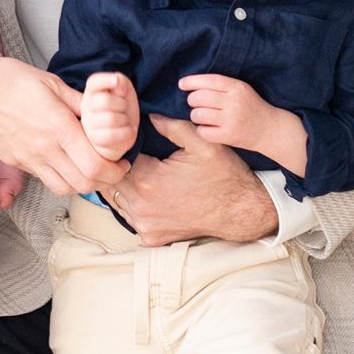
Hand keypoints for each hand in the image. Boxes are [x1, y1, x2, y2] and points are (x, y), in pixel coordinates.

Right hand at [0, 57, 125, 198]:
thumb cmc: (7, 79)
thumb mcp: (52, 82)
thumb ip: (80, 101)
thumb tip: (103, 111)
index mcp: (58, 128)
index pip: (96, 166)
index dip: (115, 170)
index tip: (122, 162)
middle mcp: (44, 150)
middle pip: (84, 184)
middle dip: (105, 181)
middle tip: (112, 169)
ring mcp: (28, 159)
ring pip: (64, 188)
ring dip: (82, 183)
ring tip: (89, 168)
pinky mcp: (16, 161)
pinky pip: (44, 178)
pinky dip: (61, 177)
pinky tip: (64, 160)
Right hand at [79, 71, 138, 161]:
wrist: (120, 138)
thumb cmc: (121, 111)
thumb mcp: (125, 93)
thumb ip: (121, 83)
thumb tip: (117, 82)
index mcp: (92, 92)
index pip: (93, 82)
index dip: (105, 80)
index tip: (116, 80)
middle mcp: (86, 107)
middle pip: (105, 101)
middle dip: (122, 104)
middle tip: (124, 109)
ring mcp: (88, 125)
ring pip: (111, 119)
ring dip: (125, 120)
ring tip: (124, 122)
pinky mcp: (95, 140)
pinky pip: (112, 135)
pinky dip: (126, 132)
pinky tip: (127, 132)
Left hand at [111, 114, 276, 245]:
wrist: (242, 211)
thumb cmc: (223, 176)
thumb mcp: (201, 142)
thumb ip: (171, 125)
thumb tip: (148, 115)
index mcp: (148, 180)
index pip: (115, 159)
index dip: (120, 148)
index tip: (129, 140)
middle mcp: (141, 207)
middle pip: (111, 181)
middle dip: (117, 166)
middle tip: (130, 154)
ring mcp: (145, 225)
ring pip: (117, 200)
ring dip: (123, 185)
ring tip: (138, 171)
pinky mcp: (152, 238)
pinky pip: (130, 217)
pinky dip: (133, 204)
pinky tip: (146, 192)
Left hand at [180, 73, 295, 156]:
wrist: (270, 129)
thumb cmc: (251, 107)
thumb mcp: (241, 90)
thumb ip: (221, 85)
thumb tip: (191, 84)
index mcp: (237, 87)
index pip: (209, 80)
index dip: (192, 81)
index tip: (181, 84)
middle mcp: (234, 102)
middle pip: (199, 97)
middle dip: (192, 100)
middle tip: (196, 104)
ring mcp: (231, 120)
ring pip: (198, 114)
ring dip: (195, 115)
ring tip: (202, 117)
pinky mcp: (229, 136)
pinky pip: (203, 131)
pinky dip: (201, 130)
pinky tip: (208, 128)